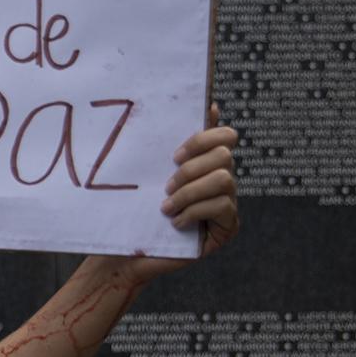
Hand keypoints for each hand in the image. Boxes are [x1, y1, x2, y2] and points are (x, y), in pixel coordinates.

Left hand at [106, 102, 239, 284]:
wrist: (128, 252)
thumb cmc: (137, 209)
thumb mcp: (151, 172)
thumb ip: (173, 143)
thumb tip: (209, 105)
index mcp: (206, 162)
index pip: (226, 135)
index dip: (204, 138)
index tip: (174, 155)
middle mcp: (222, 179)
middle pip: (224, 155)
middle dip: (191, 170)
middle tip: (166, 185)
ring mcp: (228, 204)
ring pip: (223, 180)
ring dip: (190, 192)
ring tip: (166, 207)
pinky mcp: (227, 228)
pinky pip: (222, 207)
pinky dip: (193, 212)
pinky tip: (175, 223)